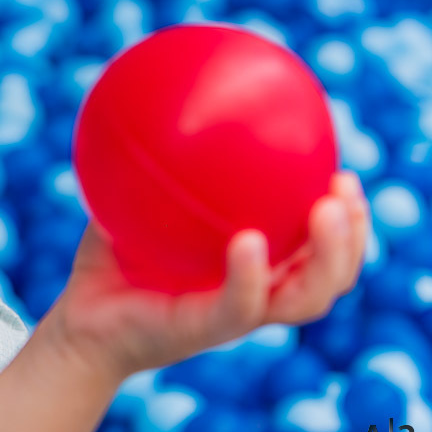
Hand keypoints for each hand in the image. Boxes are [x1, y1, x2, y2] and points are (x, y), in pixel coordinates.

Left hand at [35, 171, 368, 384]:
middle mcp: (255, 292)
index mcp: (252, 267)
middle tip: (344, 188)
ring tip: (326, 211)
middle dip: (353, 235)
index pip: (317, 248)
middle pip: (331, 275)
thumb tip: (155, 100)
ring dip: (327, 257)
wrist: (78, 323)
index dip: (346, 218)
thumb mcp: (131, 203)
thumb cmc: (110, 263)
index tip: (343, 173)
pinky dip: (251, 275)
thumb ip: (151, 163)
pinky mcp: (206, 331)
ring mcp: (234, 317)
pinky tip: (249, 241)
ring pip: (306, 299)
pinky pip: (241, 305)